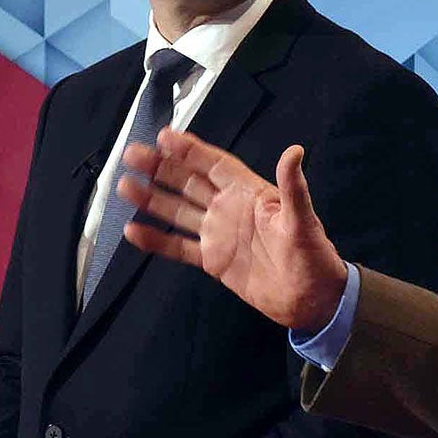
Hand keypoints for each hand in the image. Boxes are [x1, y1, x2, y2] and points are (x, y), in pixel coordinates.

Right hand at [117, 127, 350, 331]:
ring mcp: (219, 234)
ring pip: (178, 211)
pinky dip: (156, 240)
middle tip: (132, 154)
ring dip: (152, 198)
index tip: (164, 137)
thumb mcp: (303, 221)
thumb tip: (295, 152)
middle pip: (189, 182)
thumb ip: (293, 188)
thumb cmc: (313, 257)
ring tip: (125, 186)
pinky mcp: (213, 260)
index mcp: (249, 194)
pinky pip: (179, 247)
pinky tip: (134, 231)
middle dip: (161, 168)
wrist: (311, 300)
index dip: (190, 150)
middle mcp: (229, 209)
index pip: (214, 164)